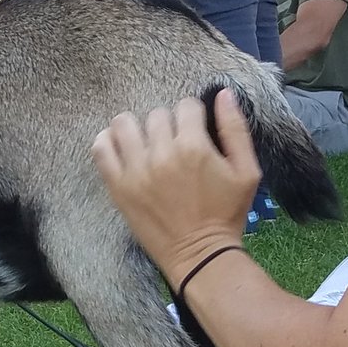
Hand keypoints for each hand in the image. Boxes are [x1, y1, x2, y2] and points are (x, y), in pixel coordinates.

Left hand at [91, 89, 261, 285]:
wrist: (199, 253)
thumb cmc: (227, 213)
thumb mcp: (246, 171)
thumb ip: (235, 129)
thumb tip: (224, 93)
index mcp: (194, 147)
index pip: (185, 106)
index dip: (193, 116)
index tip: (194, 131)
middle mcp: (161, 154)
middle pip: (156, 115)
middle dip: (167, 124)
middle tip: (172, 144)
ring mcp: (135, 170)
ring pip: (123, 124)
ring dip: (135, 127)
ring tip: (144, 142)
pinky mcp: (117, 186)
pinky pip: (101, 149)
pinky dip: (106, 141)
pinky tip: (119, 146)